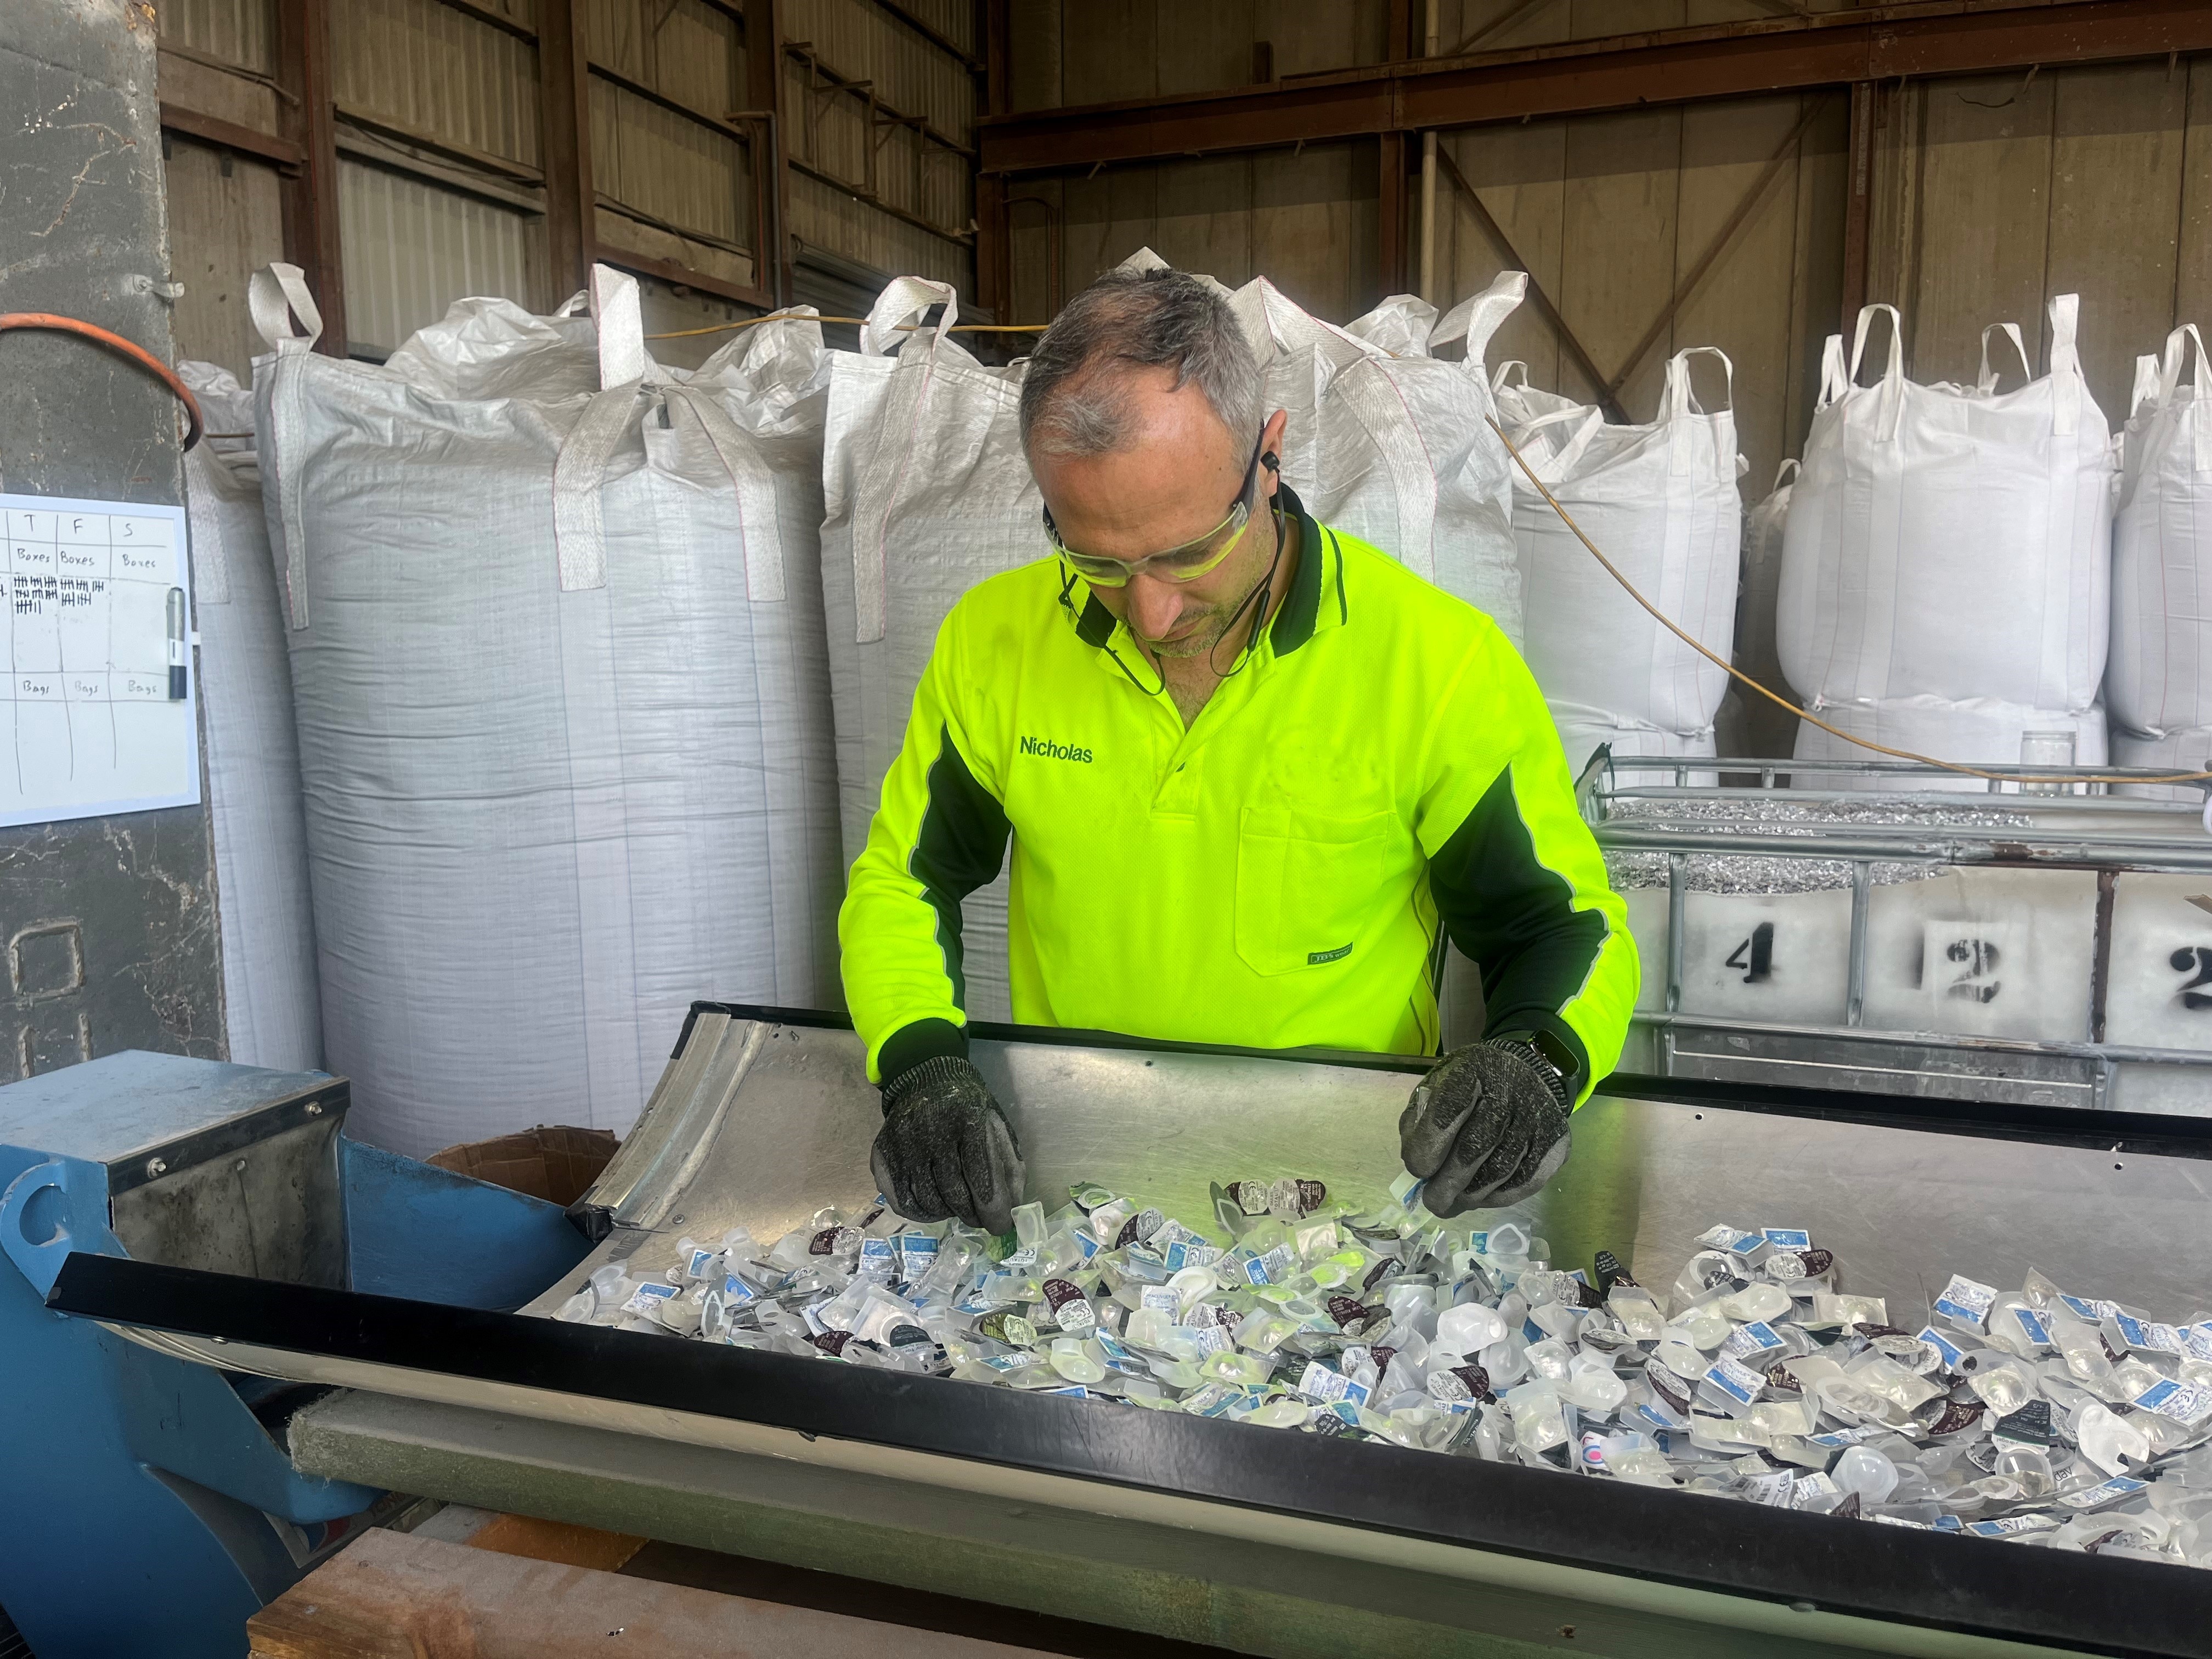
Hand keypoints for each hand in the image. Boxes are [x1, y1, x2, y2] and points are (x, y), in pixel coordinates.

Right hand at [871, 1056, 1023, 1233]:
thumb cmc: (968, 1109)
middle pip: (954, 1193)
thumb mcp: (997, 1127)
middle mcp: (929, 1130)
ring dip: (948, 1214)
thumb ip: (1009, 1167)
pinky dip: (922, 1213)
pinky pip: (902, 1202)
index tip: (1001, 1226)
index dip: (993, 1208)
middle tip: (980, 1219)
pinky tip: (934, 1205)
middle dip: (972, 1215)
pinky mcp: (882, 1156)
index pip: (981, 1174)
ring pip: (927, 1202)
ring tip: (957, 1207)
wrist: (925, 1081)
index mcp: (966, 1118)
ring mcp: (901, 1144)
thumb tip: (1011, 1212)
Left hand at [1398, 1038, 1571, 1215]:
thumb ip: (1419, 1123)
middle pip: (1476, 1146)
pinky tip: (1482, 1198)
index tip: (1418, 1170)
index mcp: (1471, 1069)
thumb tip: (1419, 1168)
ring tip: (1454, 1202)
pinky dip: (1499, 1197)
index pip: (1448, 1111)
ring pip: (1501, 1170)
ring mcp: (1537, 1115)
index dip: (1429, 1147)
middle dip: (1448, 1183)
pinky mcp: (1556, 1140)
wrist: (1525, 1074)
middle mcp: (1510, 1088)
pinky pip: (1526, 1181)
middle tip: (1433, 1203)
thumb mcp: (1435, 1089)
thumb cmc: (1470, 1088)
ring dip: (1472, 1195)